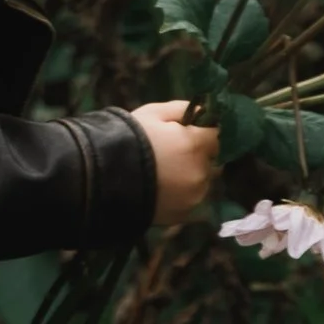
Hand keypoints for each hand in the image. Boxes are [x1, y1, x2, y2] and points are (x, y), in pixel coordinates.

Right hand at [129, 100, 218, 225]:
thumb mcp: (152, 113)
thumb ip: (182, 109)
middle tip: (172, 152)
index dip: (205, 133)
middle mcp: (200, 172)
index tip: (192, 133)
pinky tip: (160, 188)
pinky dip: (181, 194)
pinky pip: (190, 200)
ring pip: (201, 182)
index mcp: (195, 145)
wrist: (104, 177)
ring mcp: (193, 196)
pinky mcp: (183, 214)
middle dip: (199, 156)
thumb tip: (202, 110)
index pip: (218, 137)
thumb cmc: (128, 138)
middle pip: (212, 161)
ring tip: (163, 173)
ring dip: (190, 176)